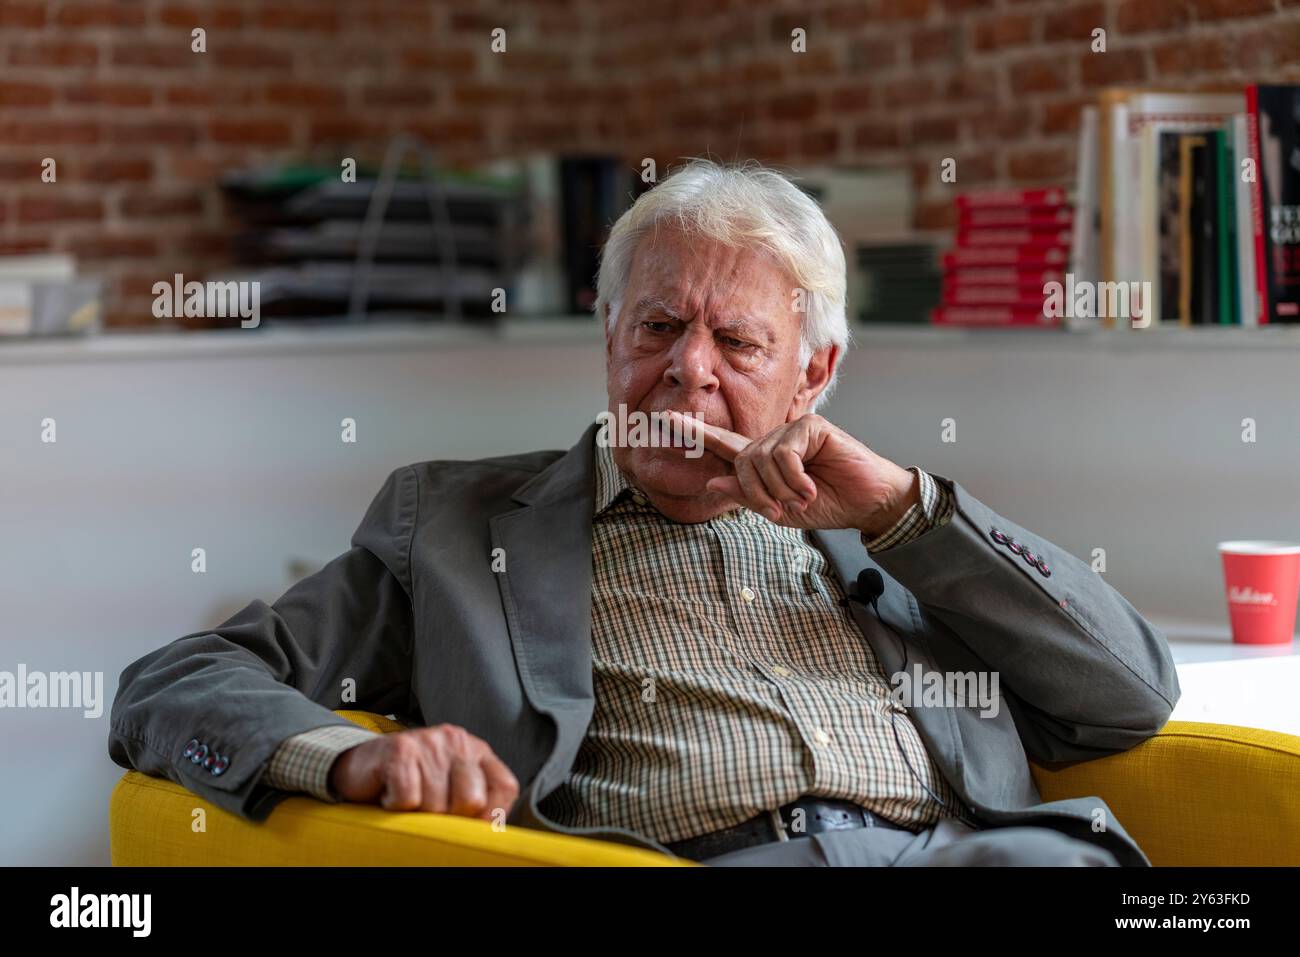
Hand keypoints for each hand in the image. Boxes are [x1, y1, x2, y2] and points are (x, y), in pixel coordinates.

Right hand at [328, 724, 519, 819]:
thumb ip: (474, 805)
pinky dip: (396, 806)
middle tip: (427, 810)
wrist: (360, 766)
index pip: (505, 788)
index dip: (489, 816)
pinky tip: (390, 794)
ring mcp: (429, 741)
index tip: (465, 825)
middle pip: (471, 800)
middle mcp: (457, 740)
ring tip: (407, 799)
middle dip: (448, 817)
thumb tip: (489, 839)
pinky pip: (408, 798)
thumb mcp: (450, 790)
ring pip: (436, 805)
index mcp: (476, 750)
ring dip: (417, 814)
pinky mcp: (401, 749)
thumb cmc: (411, 784)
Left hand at [665, 411, 918, 536]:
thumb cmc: (828, 504)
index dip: (693, 432)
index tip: (663, 420)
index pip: (722, 444)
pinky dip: (794, 478)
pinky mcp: (811, 426)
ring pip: (760, 459)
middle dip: (758, 493)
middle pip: (741, 461)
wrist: (866, 504)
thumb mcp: (780, 509)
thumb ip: (746, 495)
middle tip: (782, 510)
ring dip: (779, 489)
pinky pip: (783, 453)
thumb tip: (712, 481)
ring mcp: (792, 431)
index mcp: (762, 461)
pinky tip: (811, 487)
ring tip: (803, 498)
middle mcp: (773, 442)